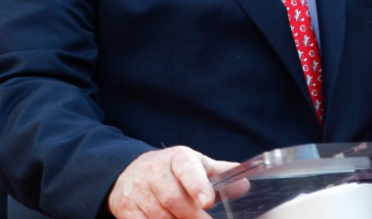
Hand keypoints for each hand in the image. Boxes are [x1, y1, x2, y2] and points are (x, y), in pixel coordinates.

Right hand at [106, 146, 238, 218]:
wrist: (130, 172)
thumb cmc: (171, 172)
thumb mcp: (195, 166)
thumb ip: (219, 175)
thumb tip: (245, 183)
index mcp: (177, 158)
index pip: (187, 169)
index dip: (197, 185)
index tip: (208, 201)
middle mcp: (154, 171)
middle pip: (174, 200)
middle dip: (193, 218)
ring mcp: (138, 190)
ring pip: (160, 216)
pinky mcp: (126, 208)